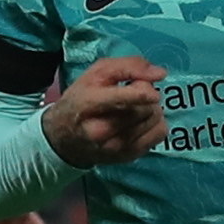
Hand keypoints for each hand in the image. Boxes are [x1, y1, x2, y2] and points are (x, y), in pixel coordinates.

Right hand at [41, 55, 167, 166]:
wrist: (63, 137)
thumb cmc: (81, 99)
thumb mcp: (96, 73)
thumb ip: (128, 66)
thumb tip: (160, 74)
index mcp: (89, 104)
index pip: (126, 100)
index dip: (145, 92)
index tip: (150, 90)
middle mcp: (101, 131)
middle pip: (144, 109)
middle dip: (146, 96)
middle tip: (134, 94)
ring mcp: (115, 147)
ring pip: (155, 120)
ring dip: (151, 109)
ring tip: (136, 107)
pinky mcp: (128, 156)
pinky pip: (159, 134)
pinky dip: (155, 123)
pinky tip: (141, 121)